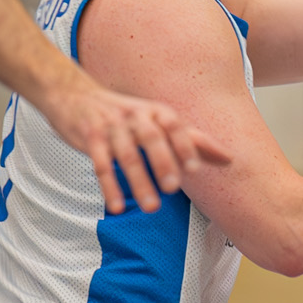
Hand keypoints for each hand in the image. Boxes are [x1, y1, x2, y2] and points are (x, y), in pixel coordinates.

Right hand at [40, 70, 230, 214]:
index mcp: (156, 112)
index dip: (184, 145)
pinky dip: (109, 187)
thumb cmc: (126, 115)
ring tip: (151, 207)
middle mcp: (134, 116)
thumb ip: (193, 139)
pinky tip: (117, 207)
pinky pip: (100, 164)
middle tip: (173, 188)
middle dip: (162, 162)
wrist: (74, 95)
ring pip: (126, 155)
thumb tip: (229, 159)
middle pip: (150, 138)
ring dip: (138, 182)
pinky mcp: (89, 138)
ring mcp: (111, 127)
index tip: (195, 168)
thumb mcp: (159, 121)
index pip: (174, 125)